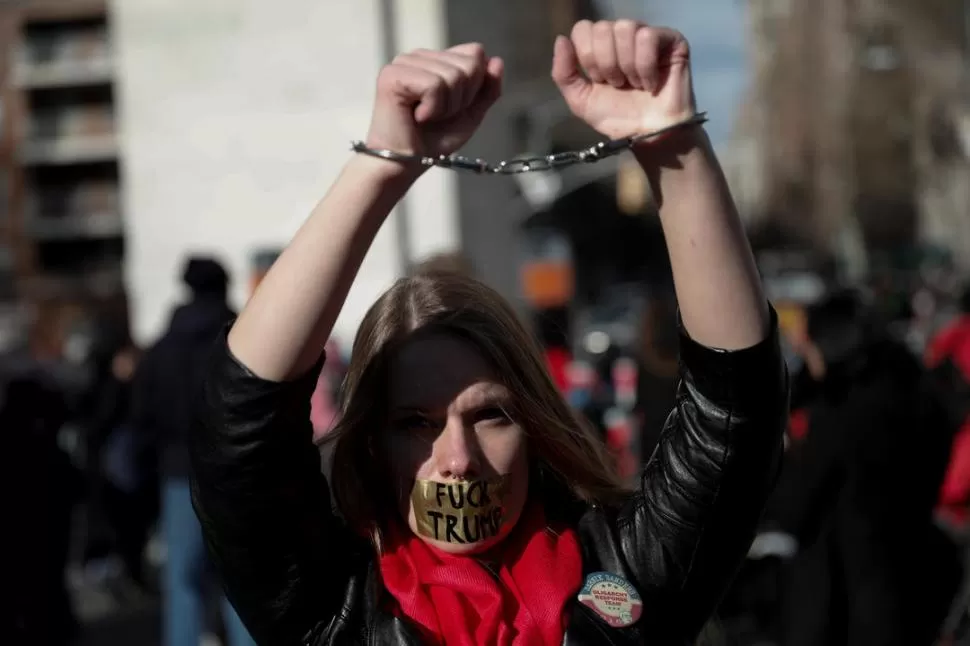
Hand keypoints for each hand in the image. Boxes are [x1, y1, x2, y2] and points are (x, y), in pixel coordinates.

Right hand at [365, 44, 503, 158]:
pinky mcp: (393, 75)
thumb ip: (487, 89)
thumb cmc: (432, 141)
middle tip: (437, 115)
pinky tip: (417, 117)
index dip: (474, 86)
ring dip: (446, 107)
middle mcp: (419, 56)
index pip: (475, 53)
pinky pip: (435, 85)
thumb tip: (497, 61)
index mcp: (435, 60)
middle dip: (462, 99)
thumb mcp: (470, 114)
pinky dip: (433, 109)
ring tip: (426, 118)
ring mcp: (404, 63)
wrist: (405, 165)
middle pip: (469, 64)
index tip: (452, 107)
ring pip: (453, 75)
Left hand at [552, 20, 696, 140]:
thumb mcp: (581, 100)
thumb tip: (561, 39)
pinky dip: (645, 65)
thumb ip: (563, 73)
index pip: (583, 29)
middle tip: (618, 85)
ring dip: (626, 66)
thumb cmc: (618, 117)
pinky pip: (648, 36)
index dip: (587, 57)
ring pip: (625, 29)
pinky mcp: (670, 40)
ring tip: (635, 85)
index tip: (599, 81)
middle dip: (606, 64)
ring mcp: (647, 36)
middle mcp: (622, 36)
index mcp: (600, 46)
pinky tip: (650, 83)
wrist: (649, 136)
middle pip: (602, 28)